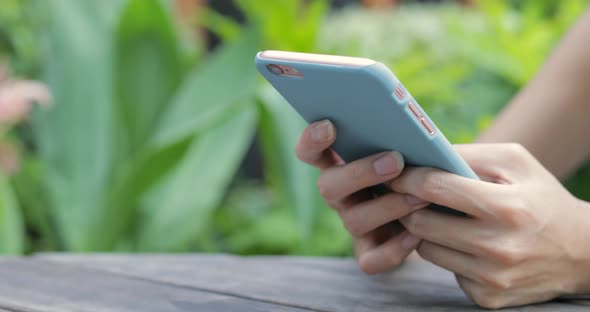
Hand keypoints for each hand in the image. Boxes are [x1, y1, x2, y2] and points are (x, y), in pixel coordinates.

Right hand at [295, 120, 428, 272]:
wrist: (431, 218)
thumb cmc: (415, 172)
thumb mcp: (404, 151)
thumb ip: (397, 139)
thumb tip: (408, 124)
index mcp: (340, 165)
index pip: (310, 152)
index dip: (311, 141)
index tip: (328, 125)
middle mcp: (340, 196)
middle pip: (328, 186)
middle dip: (360, 173)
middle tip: (395, 161)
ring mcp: (353, 225)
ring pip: (354, 220)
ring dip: (388, 207)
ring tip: (420, 197)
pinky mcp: (369, 254)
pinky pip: (371, 259)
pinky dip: (393, 248)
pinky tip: (415, 235)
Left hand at [391, 143, 589, 308]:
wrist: (580, 252)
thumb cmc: (540, 197)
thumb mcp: (515, 163)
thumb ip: (468, 154)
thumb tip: (422, 154)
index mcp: (507, 207)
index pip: (435, 188)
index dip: (407, 177)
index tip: (394, 171)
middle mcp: (498, 247)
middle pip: (420, 223)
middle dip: (406, 206)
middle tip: (403, 194)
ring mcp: (492, 278)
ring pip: (426, 249)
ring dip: (423, 230)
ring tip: (435, 215)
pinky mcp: (486, 297)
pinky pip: (446, 269)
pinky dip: (447, 253)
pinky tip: (461, 242)